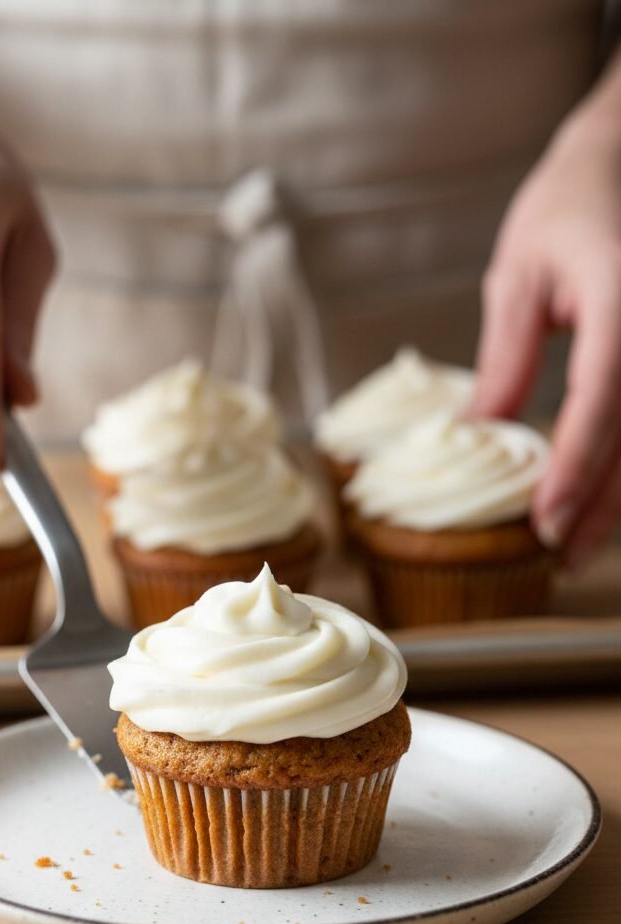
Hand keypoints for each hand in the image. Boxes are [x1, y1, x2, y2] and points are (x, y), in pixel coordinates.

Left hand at [471, 91, 620, 565]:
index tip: (545, 523)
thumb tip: (482, 435)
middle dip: (602, 505)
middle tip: (561, 556)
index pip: (604, 398)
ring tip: (581, 545)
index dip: (575, 468)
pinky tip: (605, 499)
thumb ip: (506, 358)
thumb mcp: (520, 275)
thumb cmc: (572, 203)